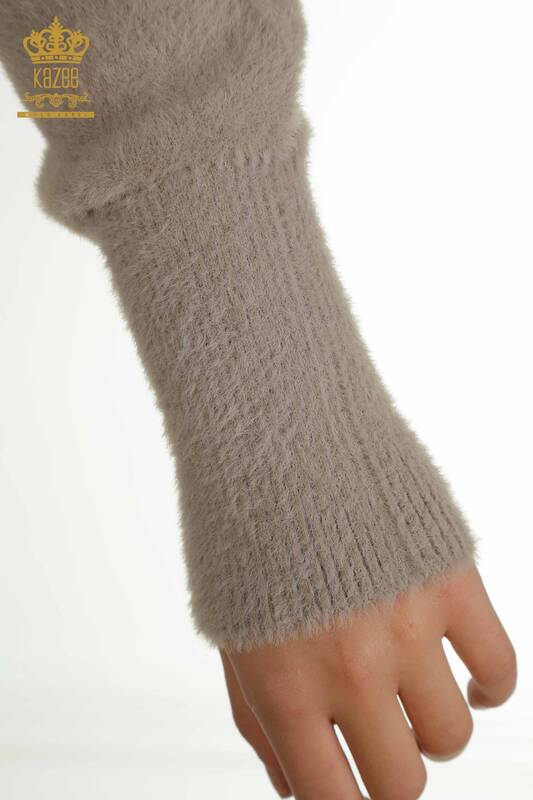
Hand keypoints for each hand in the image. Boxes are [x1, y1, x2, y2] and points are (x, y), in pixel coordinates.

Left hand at [220, 565, 515, 798]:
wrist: (278, 439)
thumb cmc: (246, 538)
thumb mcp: (230, 633)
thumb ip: (259, 720)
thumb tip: (295, 788)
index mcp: (284, 688)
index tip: (353, 790)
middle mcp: (349, 671)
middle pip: (403, 784)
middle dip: (389, 773)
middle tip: (380, 738)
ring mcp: (408, 628)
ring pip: (453, 735)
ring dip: (430, 725)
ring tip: (410, 690)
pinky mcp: (452, 583)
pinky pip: (500, 669)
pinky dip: (487, 686)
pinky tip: (464, 678)